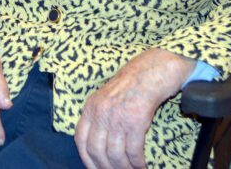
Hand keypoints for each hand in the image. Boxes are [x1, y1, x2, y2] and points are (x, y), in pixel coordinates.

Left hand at [74, 48, 195, 168]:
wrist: (150, 72)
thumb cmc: (130, 86)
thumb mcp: (105, 97)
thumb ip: (98, 117)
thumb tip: (97, 145)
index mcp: (91, 107)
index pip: (80, 140)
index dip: (86, 159)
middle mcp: (101, 113)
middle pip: (97, 151)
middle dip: (106, 168)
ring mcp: (117, 117)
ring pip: (115, 154)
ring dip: (123, 168)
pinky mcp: (135, 121)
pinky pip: (133, 151)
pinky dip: (137, 163)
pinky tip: (141, 167)